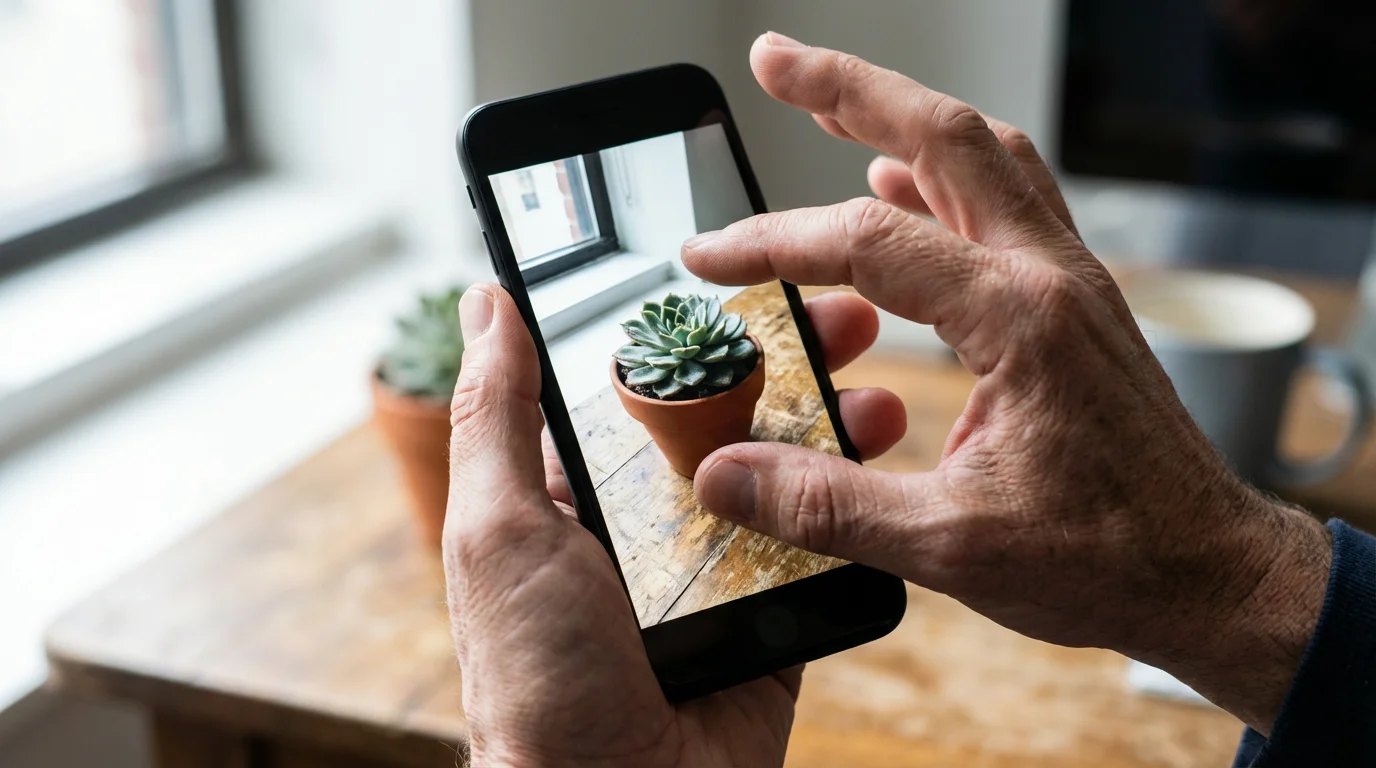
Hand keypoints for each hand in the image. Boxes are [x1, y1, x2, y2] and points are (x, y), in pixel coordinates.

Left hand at [445, 284, 904, 766]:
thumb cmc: (534, 676)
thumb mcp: (498, 530)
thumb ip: (497, 416)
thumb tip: (483, 303)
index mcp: (581, 492)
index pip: (640, 386)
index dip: (691, 330)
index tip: (740, 276)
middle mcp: (652, 518)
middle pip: (727, 417)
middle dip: (781, 358)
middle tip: (834, 312)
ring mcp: (720, 563)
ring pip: (786, 470)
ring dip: (831, 416)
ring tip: (872, 374)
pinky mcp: (777, 610)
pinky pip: (824, 542)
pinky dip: (856, 497)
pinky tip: (882, 446)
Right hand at [684, 32, 1331, 734]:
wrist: (1210, 573)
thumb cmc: (1107, 559)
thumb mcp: (952, 545)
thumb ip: (828, 506)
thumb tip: (725, 476)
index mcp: (1020, 320)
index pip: (868, 244)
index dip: (773, 242)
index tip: (707, 257)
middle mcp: (1050, 277)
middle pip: (944, 138)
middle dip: (851, 90)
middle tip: (775, 62)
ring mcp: (1069, 282)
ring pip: (983, 156)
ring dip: (903, 119)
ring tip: (832, 104)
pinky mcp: (1073, 304)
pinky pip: (1007, 204)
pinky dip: (943, 178)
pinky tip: (898, 189)